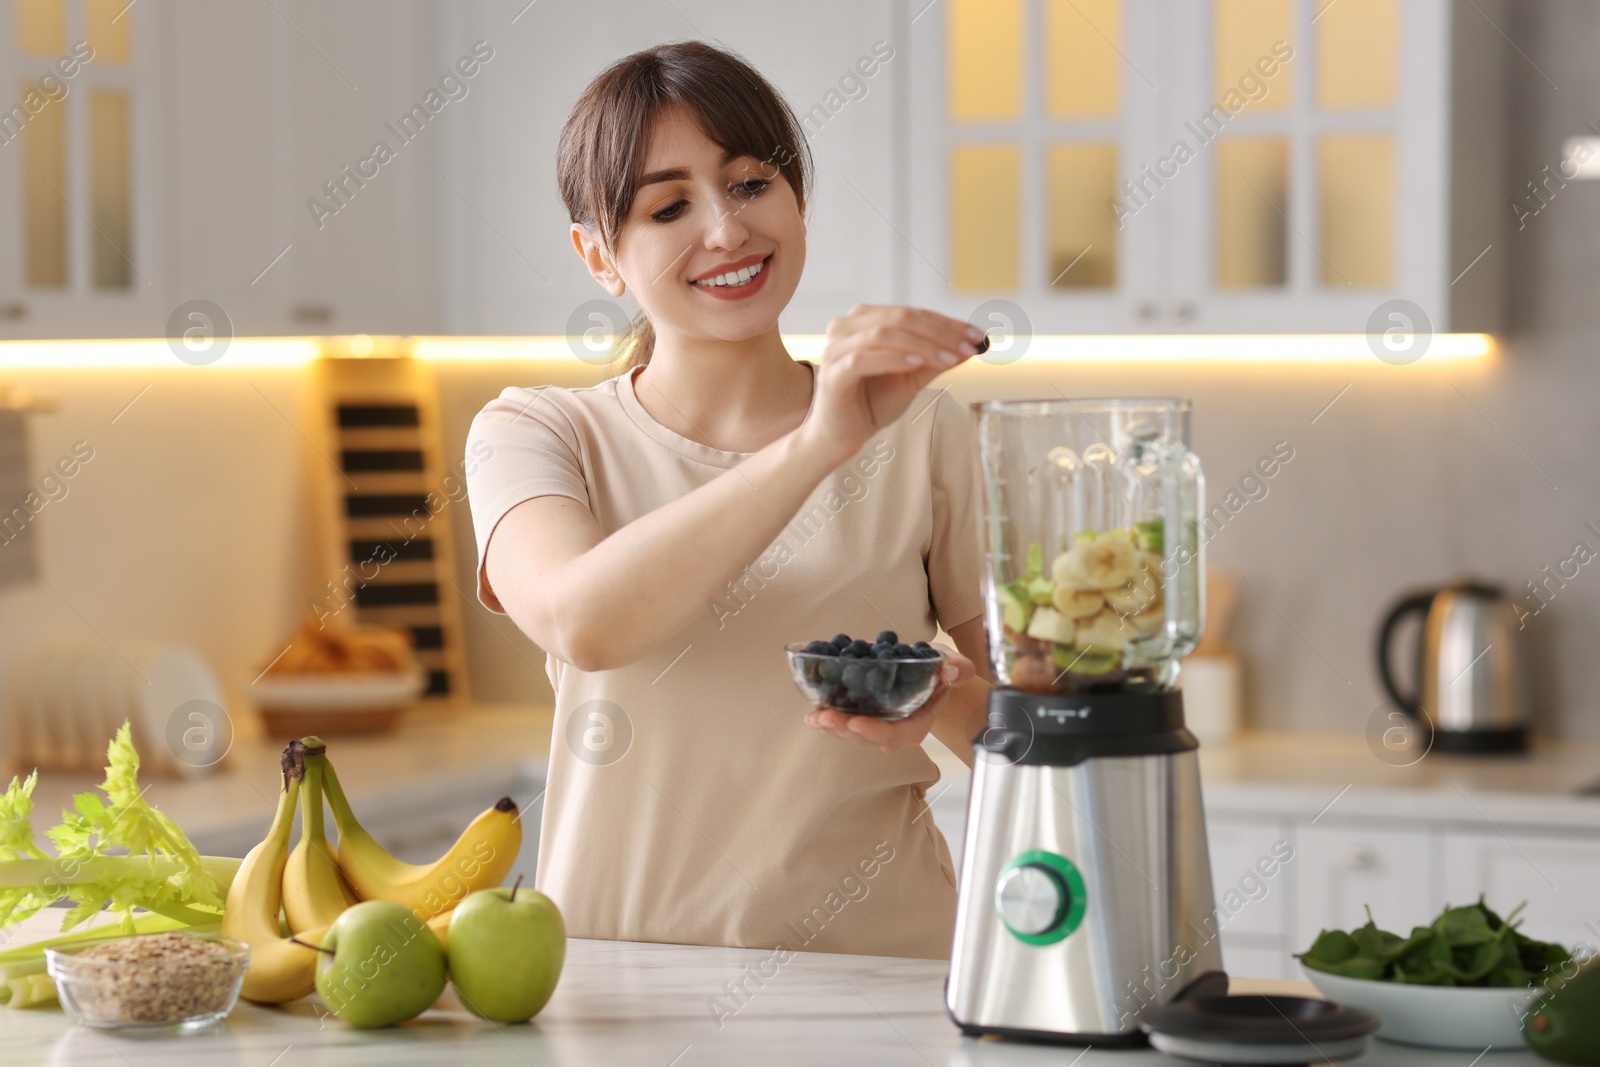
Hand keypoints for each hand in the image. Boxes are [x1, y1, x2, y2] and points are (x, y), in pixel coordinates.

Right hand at [800, 305, 985, 463]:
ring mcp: (836, 347)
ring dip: (922, 345)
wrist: (840, 436)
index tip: (978, 336)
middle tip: (968, 347)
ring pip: (884, 334)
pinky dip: (893, 359)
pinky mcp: (832, 372)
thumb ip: (937, 359)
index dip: (948, 323)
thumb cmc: (872, 403)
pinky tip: (916, 365)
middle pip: (900, 318)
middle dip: (940, 332)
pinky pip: (864, 358)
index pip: (913, 313)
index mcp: (865, 320)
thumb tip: (972, 346)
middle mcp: (847, 326)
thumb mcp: (912, 378)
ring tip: (949, 359)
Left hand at [803, 643, 976, 752]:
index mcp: (916, 724)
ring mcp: (876, 726)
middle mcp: (893, 731)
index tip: (854, 722)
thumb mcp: (953, 665)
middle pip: (866, 737)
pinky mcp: (862, 717)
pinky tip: (812, 713)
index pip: (895, 734)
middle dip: (843, 729)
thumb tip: (952, 670)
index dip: (874, 731)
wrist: (929, 674)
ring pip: (850, 734)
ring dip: (830, 726)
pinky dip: (827, 719)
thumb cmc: (941, 671)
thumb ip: (958, 668)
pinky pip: (843, 724)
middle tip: (823, 717)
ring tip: (814, 716)